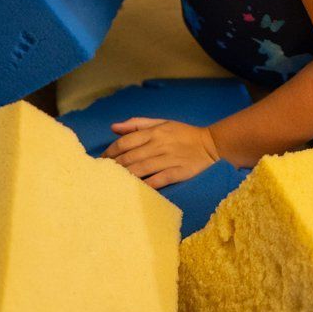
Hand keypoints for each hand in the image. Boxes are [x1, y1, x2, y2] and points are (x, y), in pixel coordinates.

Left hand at [104, 118, 219, 189]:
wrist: (210, 143)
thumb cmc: (182, 133)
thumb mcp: (161, 122)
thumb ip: (137, 124)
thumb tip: (113, 127)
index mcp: (154, 131)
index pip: (126, 141)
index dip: (110, 151)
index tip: (102, 159)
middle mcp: (159, 144)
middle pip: (130, 157)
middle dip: (114, 166)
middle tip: (103, 174)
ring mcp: (169, 159)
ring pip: (141, 168)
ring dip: (125, 175)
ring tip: (113, 181)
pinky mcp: (178, 172)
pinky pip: (158, 180)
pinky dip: (145, 185)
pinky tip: (134, 189)